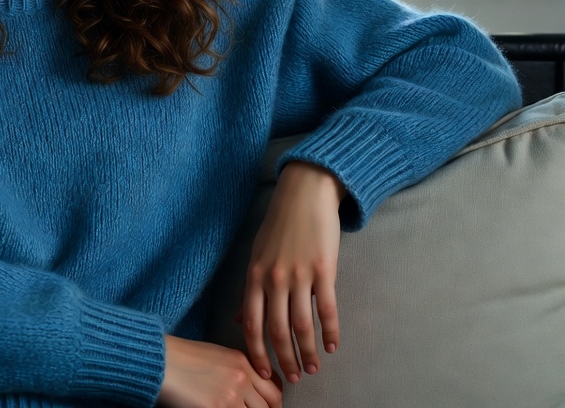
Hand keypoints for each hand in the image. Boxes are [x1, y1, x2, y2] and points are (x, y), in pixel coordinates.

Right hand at [157, 335, 281, 407]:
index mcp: (241, 360)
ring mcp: (231, 395)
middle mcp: (241, 377)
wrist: (161, 360)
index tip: (268, 406)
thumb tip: (249, 391)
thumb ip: (237, 370)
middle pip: (271, 405)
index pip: (273, 387)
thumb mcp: (216, 355)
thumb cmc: (181, 357)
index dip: (273, 402)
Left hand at [239, 161, 343, 384]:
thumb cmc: (280, 225)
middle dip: (284, 359)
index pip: (251, 323)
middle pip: (277, 331)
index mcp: (254, 275)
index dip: (257, 352)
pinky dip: (330, 332)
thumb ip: (251, 289)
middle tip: (293, 378)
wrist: (304, 193)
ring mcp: (298, 274)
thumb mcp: (257, 254)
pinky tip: (332, 345)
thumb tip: (240, 320)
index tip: (264, 372)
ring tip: (313, 367)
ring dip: (308, 352)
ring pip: (301, 325)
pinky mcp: (322, 269)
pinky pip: (326, 309)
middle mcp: (273, 278)